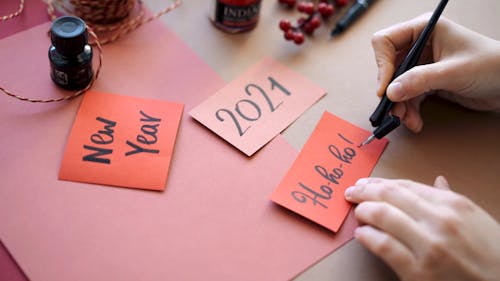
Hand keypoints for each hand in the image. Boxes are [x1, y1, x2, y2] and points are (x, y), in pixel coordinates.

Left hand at [344, 176, 499, 280]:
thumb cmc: (492, 254)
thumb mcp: (476, 219)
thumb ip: (450, 199)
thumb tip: (437, 181)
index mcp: (453, 205)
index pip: (406, 186)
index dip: (380, 183)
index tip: (365, 183)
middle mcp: (440, 220)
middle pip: (390, 196)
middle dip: (365, 192)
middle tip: (352, 193)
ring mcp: (429, 246)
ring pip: (384, 216)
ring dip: (364, 211)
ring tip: (358, 212)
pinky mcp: (419, 271)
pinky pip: (385, 246)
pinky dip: (368, 237)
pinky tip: (362, 234)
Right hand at [372, 14, 499, 132]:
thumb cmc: (492, 65)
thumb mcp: (453, 72)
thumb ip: (420, 80)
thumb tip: (391, 91)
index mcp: (424, 30)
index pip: (386, 41)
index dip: (382, 65)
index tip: (385, 88)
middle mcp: (420, 45)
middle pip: (389, 67)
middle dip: (391, 91)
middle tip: (393, 109)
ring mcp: (423, 64)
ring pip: (397, 86)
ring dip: (399, 106)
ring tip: (407, 120)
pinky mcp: (427, 81)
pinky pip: (408, 96)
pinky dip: (409, 110)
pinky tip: (415, 121)